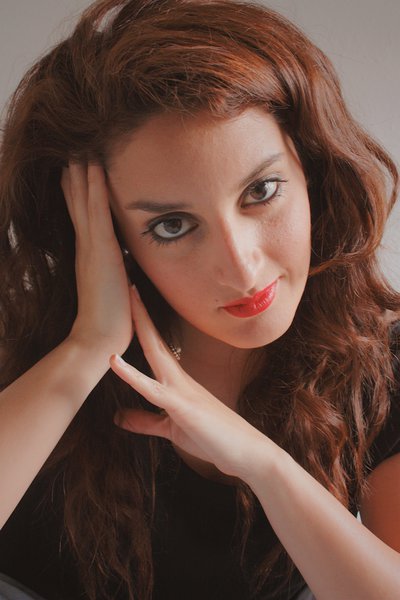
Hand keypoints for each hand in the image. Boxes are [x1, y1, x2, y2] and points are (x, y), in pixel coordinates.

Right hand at [61, 163, 132, 354]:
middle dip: (75, 177)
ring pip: (85, 201)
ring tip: (79, 148)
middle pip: (77, 203)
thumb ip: (113, 275)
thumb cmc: (109, 319)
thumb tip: (122, 270)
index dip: (76, 193)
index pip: (81, 217)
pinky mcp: (102, 251)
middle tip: (72, 151)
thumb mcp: (112, 290)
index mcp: (89, 255)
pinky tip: (95, 166)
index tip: (74, 172)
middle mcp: (86, 247)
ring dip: (83, 173)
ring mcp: (92, 247)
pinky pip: (97, 211)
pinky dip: (95, 187)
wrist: (99, 337)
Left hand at [110, 286, 274, 483]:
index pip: (155, 347)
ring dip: (140, 326)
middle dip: (139, 313)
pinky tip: (115, 360)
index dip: (141, 325)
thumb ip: (145, 421)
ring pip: (154, 352)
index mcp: (177, 382)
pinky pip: (152, 388)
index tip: (130, 303)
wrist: (247, 453)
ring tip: (129, 299)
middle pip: (154, 340)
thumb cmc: (213, 438)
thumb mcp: (171, 428)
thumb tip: (118, 417)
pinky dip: (131, 374)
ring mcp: (181, 390)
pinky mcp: (181, 406)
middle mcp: (179, 379)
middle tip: (127, 283)